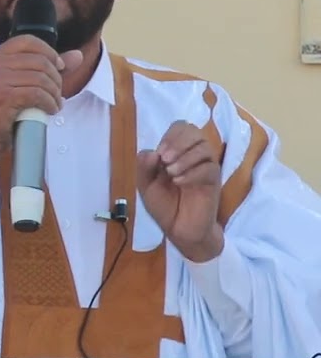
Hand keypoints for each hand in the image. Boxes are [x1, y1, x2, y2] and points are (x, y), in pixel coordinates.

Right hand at [0, 35, 83, 166]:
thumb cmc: (7, 108)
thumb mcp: (28, 83)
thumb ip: (52, 68)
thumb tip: (78, 55)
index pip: (29, 41)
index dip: (49, 52)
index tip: (59, 67)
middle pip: (40, 61)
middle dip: (56, 79)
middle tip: (56, 94)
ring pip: (41, 79)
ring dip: (54, 94)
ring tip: (54, 104)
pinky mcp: (3, 96)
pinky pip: (37, 94)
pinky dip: (49, 103)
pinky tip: (49, 110)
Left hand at [137, 121, 223, 261]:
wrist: (178, 229)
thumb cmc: (163, 204)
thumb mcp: (145, 185)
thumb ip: (144, 167)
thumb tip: (152, 152)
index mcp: (176, 152)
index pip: (180, 127)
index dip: (171, 136)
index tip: (160, 154)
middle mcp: (192, 155)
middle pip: (194, 131)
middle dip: (178, 143)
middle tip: (166, 161)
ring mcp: (205, 167)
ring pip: (204, 148)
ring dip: (185, 158)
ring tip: (171, 174)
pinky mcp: (214, 182)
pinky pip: (210, 168)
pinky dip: (193, 173)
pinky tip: (179, 182)